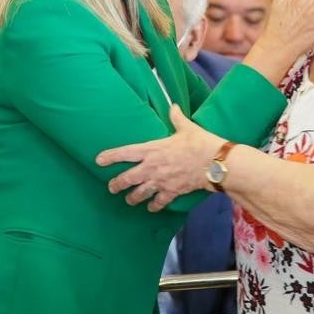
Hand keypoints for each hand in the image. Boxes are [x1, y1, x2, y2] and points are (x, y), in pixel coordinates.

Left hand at [95, 105, 224, 211]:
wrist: (214, 163)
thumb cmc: (199, 143)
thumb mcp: (186, 128)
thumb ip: (176, 118)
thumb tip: (173, 106)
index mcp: (152, 150)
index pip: (125, 153)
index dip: (110, 157)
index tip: (99, 160)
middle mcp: (152, 167)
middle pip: (127, 179)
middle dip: (117, 184)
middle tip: (111, 187)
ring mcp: (161, 182)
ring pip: (139, 194)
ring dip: (132, 198)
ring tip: (129, 200)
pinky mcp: (172, 192)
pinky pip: (158, 202)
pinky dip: (154, 206)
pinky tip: (151, 208)